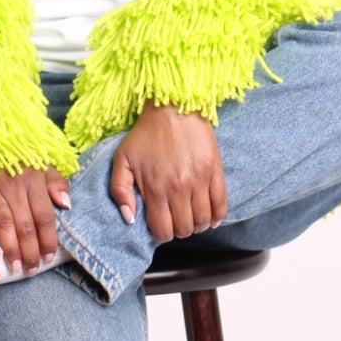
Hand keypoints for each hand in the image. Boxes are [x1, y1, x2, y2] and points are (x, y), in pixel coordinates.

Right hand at [0, 165, 71, 273]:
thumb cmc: (20, 158)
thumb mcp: (44, 164)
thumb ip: (57, 183)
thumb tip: (66, 204)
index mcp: (34, 181)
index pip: (44, 216)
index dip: (48, 239)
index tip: (49, 257)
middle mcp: (14, 187)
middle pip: (25, 225)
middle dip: (30, 251)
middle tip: (31, 269)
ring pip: (5, 222)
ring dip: (11, 247)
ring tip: (15, 266)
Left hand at [109, 99, 227, 242]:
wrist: (173, 106)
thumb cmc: (146, 134)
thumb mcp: (122, 160)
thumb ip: (119, 191)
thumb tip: (129, 218)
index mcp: (154, 188)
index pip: (163, 230)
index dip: (161, 234)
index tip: (161, 225)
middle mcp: (178, 188)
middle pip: (184, 229)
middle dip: (179, 230)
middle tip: (175, 220)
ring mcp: (199, 180)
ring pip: (203, 221)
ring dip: (197, 225)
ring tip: (191, 217)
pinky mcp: (215, 171)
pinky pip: (221, 204)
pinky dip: (217, 217)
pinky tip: (210, 217)